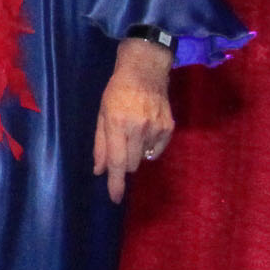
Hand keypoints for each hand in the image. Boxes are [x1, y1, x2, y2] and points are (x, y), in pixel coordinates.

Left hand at [93, 36, 176, 203]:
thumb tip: (99, 171)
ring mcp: (156, 129)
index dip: (115, 183)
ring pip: (144, 158)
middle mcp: (138, 129)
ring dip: (136, 152)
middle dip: (122, 162)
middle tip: (120, 144)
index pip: (116, 162)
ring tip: (133, 130)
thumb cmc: (117, 91)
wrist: (145, 70)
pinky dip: (150, 146)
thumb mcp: (101, 115)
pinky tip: (146, 130)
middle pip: (131, 164)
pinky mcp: (169, 127)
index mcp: (117, 125)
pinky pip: (157, 150)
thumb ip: (100, 144)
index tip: (115, 198)